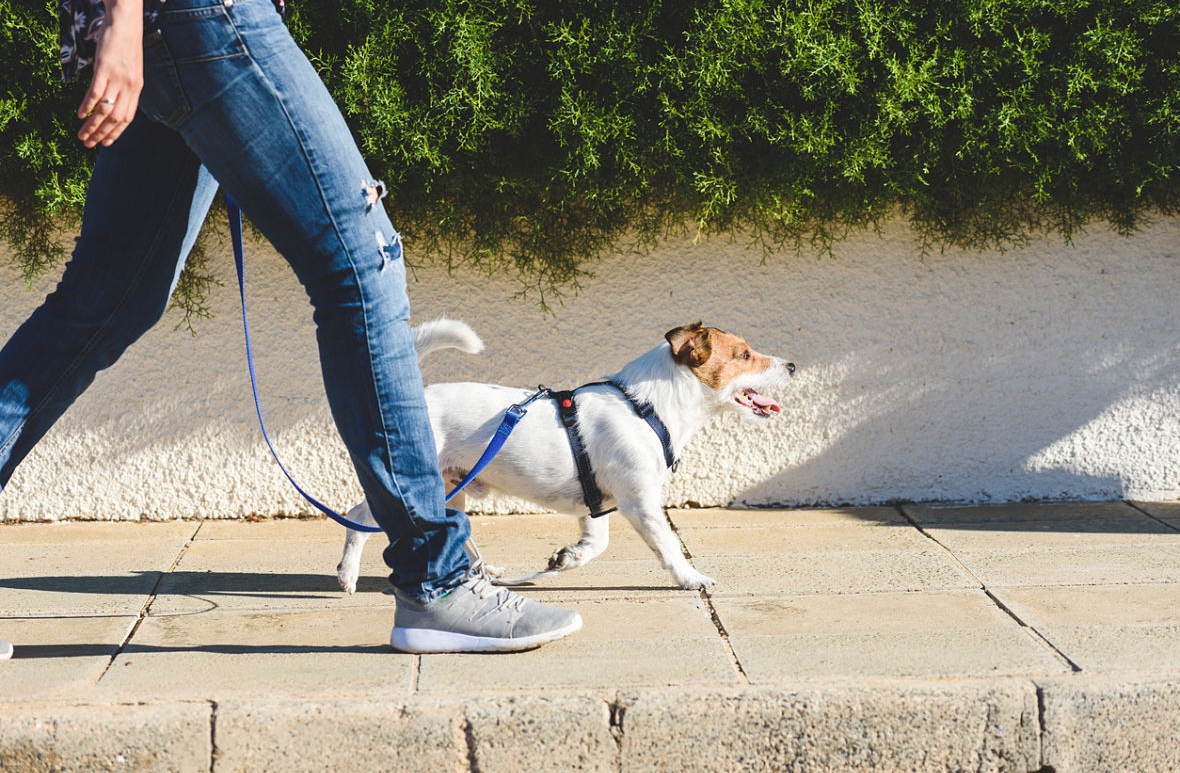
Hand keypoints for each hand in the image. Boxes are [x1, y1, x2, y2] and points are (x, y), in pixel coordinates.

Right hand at [77, 0, 143, 147]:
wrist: (126, 23)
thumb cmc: (126, 45)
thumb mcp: (131, 69)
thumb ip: (126, 86)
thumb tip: (116, 101)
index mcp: (136, 88)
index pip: (128, 117)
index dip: (117, 132)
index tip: (106, 144)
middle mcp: (129, 86)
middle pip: (116, 118)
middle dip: (102, 134)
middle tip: (89, 144)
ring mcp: (117, 78)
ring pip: (105, 109)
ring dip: (92, 125)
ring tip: (82, 135)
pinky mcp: (105, 68)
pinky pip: (96, 92)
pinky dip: (87, 105)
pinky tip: (80, 114)